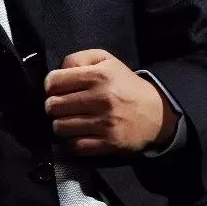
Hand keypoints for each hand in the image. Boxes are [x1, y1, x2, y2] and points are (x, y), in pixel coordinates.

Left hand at [44, 49, 178, 155]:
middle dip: (53, 106)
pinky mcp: (108, 143)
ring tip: (68, 121)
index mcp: (98, 76)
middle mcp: (100, 99)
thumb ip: (79, 59)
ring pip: (60, 127)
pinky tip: (77, 135)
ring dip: (60, 125)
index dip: (50, 86)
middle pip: (53, 106)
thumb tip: (59, 71)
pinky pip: (74, 146)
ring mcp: (105, 123)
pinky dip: (71, 143)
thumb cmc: (125, 84)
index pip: (54, 82)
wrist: (156, 112)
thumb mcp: (106, 61)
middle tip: (61, 107)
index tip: (55, 89)